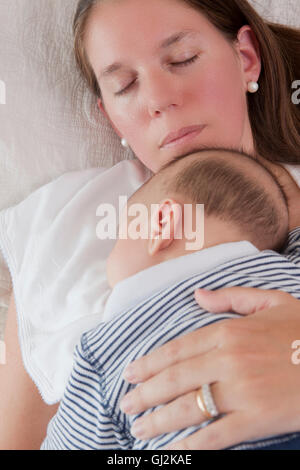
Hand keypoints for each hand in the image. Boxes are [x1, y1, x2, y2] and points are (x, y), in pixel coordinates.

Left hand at [120, 287, 299, 449]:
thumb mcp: (272, 302)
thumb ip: (231, 297)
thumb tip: (196, 295)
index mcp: (229, 332)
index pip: (177, 349)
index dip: (149, 363)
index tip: (130, 373)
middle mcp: (229, 359)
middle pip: (175, 379)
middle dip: (144, 393)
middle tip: (126, 404)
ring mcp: (242, 390)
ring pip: (187, 407)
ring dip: (157, 419)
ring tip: (138, 427)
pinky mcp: (257, 418)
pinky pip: (215, 435)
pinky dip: (189, 446)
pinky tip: (170, 451)